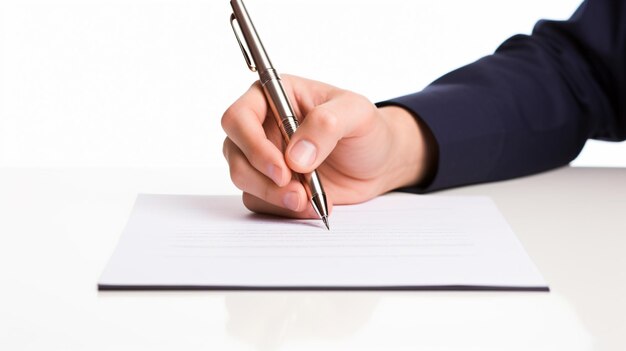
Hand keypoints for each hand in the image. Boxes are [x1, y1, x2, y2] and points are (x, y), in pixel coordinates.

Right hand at [221, 75, 434, 217]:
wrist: (379, 163)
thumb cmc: (367, 129)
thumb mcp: (357, 114)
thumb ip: (326, 124)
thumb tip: (295, 156)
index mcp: (275, 96)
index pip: (239, 117)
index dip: (253, 145)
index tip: (283, 168)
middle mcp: (262, 126)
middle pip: (234, 153)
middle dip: (262, 178)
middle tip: (296, 192)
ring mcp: (264, 157)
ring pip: (243, 179)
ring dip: (272, 196)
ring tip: (307, 200)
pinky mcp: (271, 184)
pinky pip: (259, 201)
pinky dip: (282, 208)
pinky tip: (311, 205)